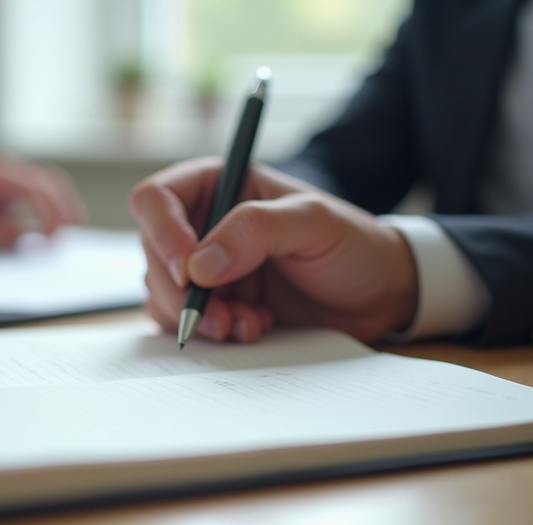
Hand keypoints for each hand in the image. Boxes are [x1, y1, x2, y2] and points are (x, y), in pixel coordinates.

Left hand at [0, 155, 85, 247]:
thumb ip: (5, 233)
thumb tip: (37, 237)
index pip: (34, 188)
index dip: (49, 211)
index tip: (54, 235)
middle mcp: (7, 168)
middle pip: (47, 181)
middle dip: (63, 204)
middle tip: (74, 227)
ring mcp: (12, 175)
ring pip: (49, 183)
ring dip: (64, 203)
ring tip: (75, 224)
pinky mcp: (15, 186)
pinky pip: (42, 192)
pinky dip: (54, 206)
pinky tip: (62, 224)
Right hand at [129, 157, 418, 343]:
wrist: (379, 294)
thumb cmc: (352, 244)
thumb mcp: (313, 222)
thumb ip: (255, 230)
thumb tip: (198, 264)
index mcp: (219, 186)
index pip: (158, 198)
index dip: (162, 232)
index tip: (188, 268)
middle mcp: (202, 224)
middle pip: (153, 254)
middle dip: (181, 291)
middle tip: (220, 316)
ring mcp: (205, 268)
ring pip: (162, 292)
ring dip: (199, 316)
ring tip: (248, 322)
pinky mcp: (214, 304)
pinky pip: (182, 321)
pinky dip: (211, 332)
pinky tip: (253, 327)